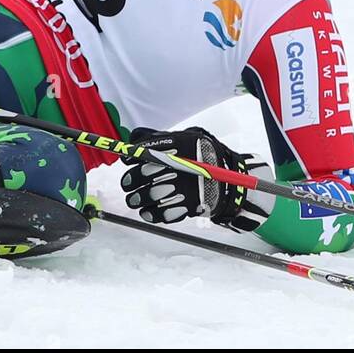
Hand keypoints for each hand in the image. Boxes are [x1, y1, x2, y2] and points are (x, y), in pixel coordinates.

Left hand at [120, 126, 272, 231]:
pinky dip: (150, 214)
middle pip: (145, 173)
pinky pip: (163, 213)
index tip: (127, 158)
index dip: (133, 154)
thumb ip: (157, 138)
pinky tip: (145, 211)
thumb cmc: (198, 155)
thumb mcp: (182, 139)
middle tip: (126, 183)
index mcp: (180, 144)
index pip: (148, 148)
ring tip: (133, 199)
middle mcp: (182, 164)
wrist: (227, 176)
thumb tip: (133, 139)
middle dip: (130, 180)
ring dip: (136, 199)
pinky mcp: (188, 206)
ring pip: (150, 194)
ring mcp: (185, 187)